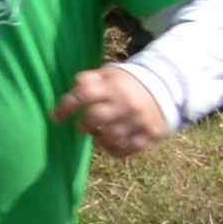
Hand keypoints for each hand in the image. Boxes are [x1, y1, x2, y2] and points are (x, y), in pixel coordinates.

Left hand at [57, 62, 171, 158]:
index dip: (65, 107)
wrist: (167, 87)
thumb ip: (89, 80)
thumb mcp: (109, 73)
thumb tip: (72, 88)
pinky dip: (114, 150)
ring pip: (109, 137)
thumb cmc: (126, 82)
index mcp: (113, 86)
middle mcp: (126, 104)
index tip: (55, 117)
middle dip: (83, 124)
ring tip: (98, 133)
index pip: (83, 94)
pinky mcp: (150, 135)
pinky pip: (127, 150)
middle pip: (94, 118)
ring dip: (98, 138)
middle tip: (83, 125)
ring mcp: (139, 121)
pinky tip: (111, 143)